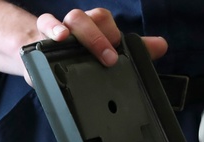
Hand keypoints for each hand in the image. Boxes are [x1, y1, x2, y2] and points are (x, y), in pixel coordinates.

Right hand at [32, 7, 167, 78]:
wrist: (42, 61)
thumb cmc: (76, 56)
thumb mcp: (103, 55)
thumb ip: (133, 51)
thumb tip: (162, 46)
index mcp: (95, 27)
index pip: (105, 20)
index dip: (113, 34)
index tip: (119, 52)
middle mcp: (79, 25)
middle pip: (91, 18)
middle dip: (100, 38)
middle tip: (109, 59)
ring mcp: (60, 29)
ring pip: (72, 19)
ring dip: (77, 30)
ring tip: (74, 40)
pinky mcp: (41, 37)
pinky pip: (46, 23)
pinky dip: (53, 28)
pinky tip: (58, 37)